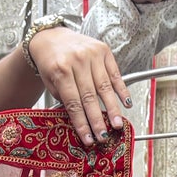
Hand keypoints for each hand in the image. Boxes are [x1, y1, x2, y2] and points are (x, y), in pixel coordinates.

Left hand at [27, 27, 131, 145]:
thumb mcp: (51, 82)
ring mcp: (91, 54)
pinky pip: (115, 73)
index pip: (74, 102)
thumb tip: (83, 122)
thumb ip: (65, 99)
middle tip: (104, 136)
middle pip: (90, 96)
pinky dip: (121, 89)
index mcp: (60, 69)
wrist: (50, 38)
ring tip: (117, 124)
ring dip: (112, 108)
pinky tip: (126, 102)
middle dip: (97, 119)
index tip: (89, 139)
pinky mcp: (103, 50)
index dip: (82, 123)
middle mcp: (77, 60)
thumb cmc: (50, 63)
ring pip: (104, 86)